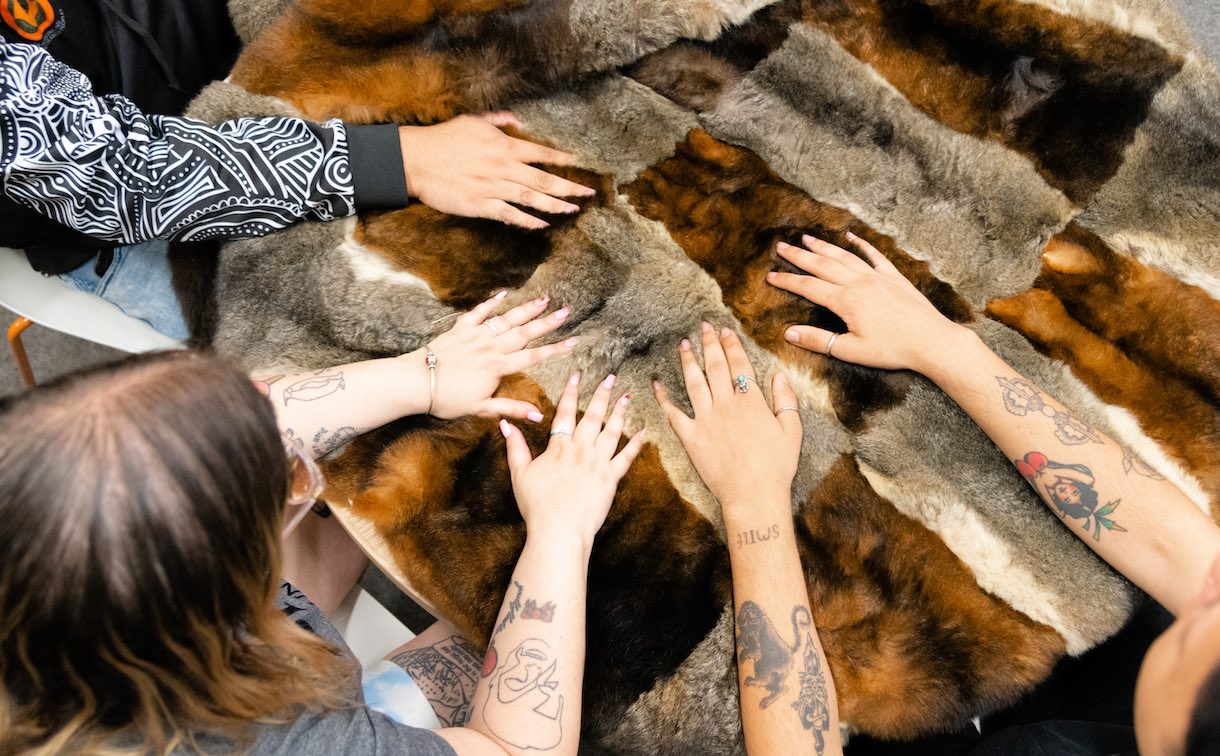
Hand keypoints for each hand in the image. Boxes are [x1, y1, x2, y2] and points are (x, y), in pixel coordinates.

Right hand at [398, 113, 595, 229]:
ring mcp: (493, 188)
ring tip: (573, 210)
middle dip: (570, 187)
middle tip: (588, 193)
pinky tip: (543, 224)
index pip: (541, 153)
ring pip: (532, 199)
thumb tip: (517, 121)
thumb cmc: (443, 139)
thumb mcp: (472, 121)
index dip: (562, 159)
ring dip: (555, 205)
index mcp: (503, 145)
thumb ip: (499, 121)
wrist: (416, 160)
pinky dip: (528, 220)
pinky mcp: (481, 206)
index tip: (579, 163)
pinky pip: (511, 215)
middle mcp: (503, 167)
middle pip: (544, 180)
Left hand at [416, 291, 576, 419]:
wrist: (417, 382)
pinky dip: (492, 302)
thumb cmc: (447, 398)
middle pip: (525, 333)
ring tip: (545, 299)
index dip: (556, 349)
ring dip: (526, 310)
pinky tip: (504, 294)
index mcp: (498, 367)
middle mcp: (491, 347)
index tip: (574, 341)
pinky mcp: (461, 329)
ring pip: (507, 320)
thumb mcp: (481, 408)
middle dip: (547, 323)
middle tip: (567, 312)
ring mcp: (476, 335)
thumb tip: (537, 415)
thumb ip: (511, 409)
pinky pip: (479, 312)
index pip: (534, 357)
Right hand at [500, 372, 644, 548]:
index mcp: (559, 447)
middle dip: (602, 394)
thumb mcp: (519, 474)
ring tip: (628, 395)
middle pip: (593, 415)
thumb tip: (506, 424)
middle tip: (611, 377)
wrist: (559, 529)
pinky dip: (636, 444)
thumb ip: (515, 447)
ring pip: (612, 431)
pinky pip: (627, 457)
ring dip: (620, 412)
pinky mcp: (611, 479)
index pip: (566, 412)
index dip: (571, 391)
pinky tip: (644, 431)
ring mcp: (598, 463)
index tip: (577, 374)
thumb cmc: (537, 505)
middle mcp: (581, 450)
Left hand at [653, 324, 801, 508]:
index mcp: (751, 401)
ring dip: (687, 361)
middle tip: (702, 327)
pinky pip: (673, 414)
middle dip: (708, 344)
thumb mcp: (792, 430)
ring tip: (683, 345)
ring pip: (693, 382)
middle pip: (714, 366)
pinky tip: (656, 384)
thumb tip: (780, 376)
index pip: (739, 364)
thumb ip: (786, 400)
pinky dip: (663, 398)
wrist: (753, 495)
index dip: (731, 345)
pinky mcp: (691, 437)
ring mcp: (706, 419)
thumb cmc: (776, 466)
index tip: (725, 331)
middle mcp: (726, 404)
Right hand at [766, 232, 965, 372]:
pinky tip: (851, 237)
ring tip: (807, 238)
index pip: (808, 288)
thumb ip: (818, 340)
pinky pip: (874, 255)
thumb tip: (789, 332)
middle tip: (781, 246)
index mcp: (845, 301)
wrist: (932, 341)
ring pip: (844, 257)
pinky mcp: (893, 277)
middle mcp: (858, 283)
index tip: (771, 275)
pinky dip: (861, 244)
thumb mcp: (851, 351)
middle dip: (799, 256)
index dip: (787, 281)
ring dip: (823, 247)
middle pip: (822, 265)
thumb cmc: (892, 349)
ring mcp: (877, 277)